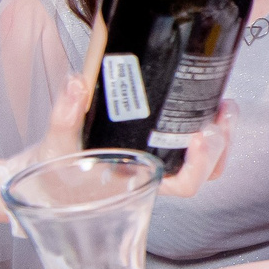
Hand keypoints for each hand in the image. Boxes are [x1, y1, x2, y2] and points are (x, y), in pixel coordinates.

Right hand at [31, 75, 231, 197]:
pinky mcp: (164, 138)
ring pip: (210, 154)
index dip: (198, 166)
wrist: (45, 170)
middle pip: (208, 170)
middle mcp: (158, 171)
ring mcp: (164, 156)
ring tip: (223, 105)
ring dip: (223, 131)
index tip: (197, 137)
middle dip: (219, 142)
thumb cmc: (54, 169)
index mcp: (141, 181)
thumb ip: (65, 115)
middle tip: (217, 114)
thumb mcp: (56, 144)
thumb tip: (75, 83)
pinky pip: (198, 134)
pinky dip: (209, 117)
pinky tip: (209, 98)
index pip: (184, 186)